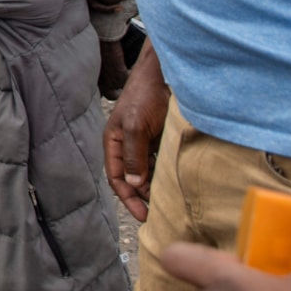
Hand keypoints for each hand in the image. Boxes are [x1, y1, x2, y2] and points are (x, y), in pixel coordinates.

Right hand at [103, 40, 169, 221]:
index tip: (143, 215)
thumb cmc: (145, 95)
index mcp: (114, 142)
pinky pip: (161, 163)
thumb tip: (134, 184)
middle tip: (159, 213)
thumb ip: (134, 155)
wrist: (164, 74)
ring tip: (170, 202)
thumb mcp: (136, 126)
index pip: (117, 177)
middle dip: (143, 196)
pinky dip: (166, 175)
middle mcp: (127, 145)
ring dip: (156, 187)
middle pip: (132, 178)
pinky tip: (176, 184)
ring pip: (147, 173)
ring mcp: (144, 143)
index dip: (128, 198)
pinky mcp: (159, 140)